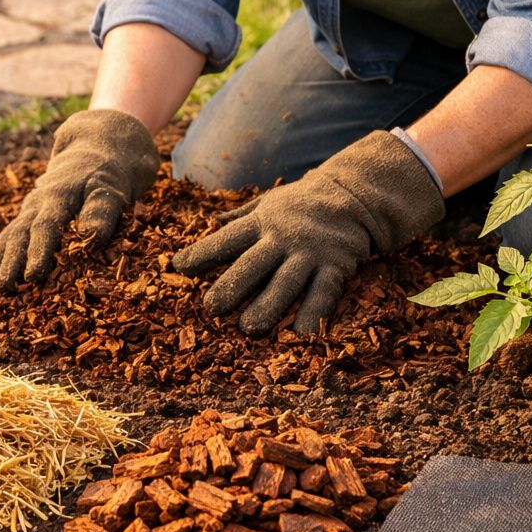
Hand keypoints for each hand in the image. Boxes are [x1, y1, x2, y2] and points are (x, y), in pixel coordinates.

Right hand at [0, 109, 158, 291]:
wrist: (91, 154)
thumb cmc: (105, 177)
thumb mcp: (110, 189)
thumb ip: (102, 210)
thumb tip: (92, 236)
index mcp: (58, 196)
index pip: (45, 226)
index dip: (38, 251)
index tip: (32, 276)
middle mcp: (38, 202)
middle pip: (20, 234)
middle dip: (10, 263)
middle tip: (2, 289)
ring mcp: (30, 209)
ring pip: (9, 236)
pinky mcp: (28, 215)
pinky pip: (8, 236)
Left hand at [171, 131, 445, 335]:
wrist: (354, 196)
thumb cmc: (302, 203)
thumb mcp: (268, 201)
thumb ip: (240, 215)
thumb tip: (209, 220)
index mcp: (262, 222)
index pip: (227, 238)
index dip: (202, 251)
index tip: (178, 266)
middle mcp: (284, 238)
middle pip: (253, 263)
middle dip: (232, 285)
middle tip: (210, 308)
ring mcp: (311, 253)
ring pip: (286, 282)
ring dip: (268, 306)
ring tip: (249, 328)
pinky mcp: (336, 266)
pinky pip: (323, 292)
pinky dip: (313, 313)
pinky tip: (301, 335)